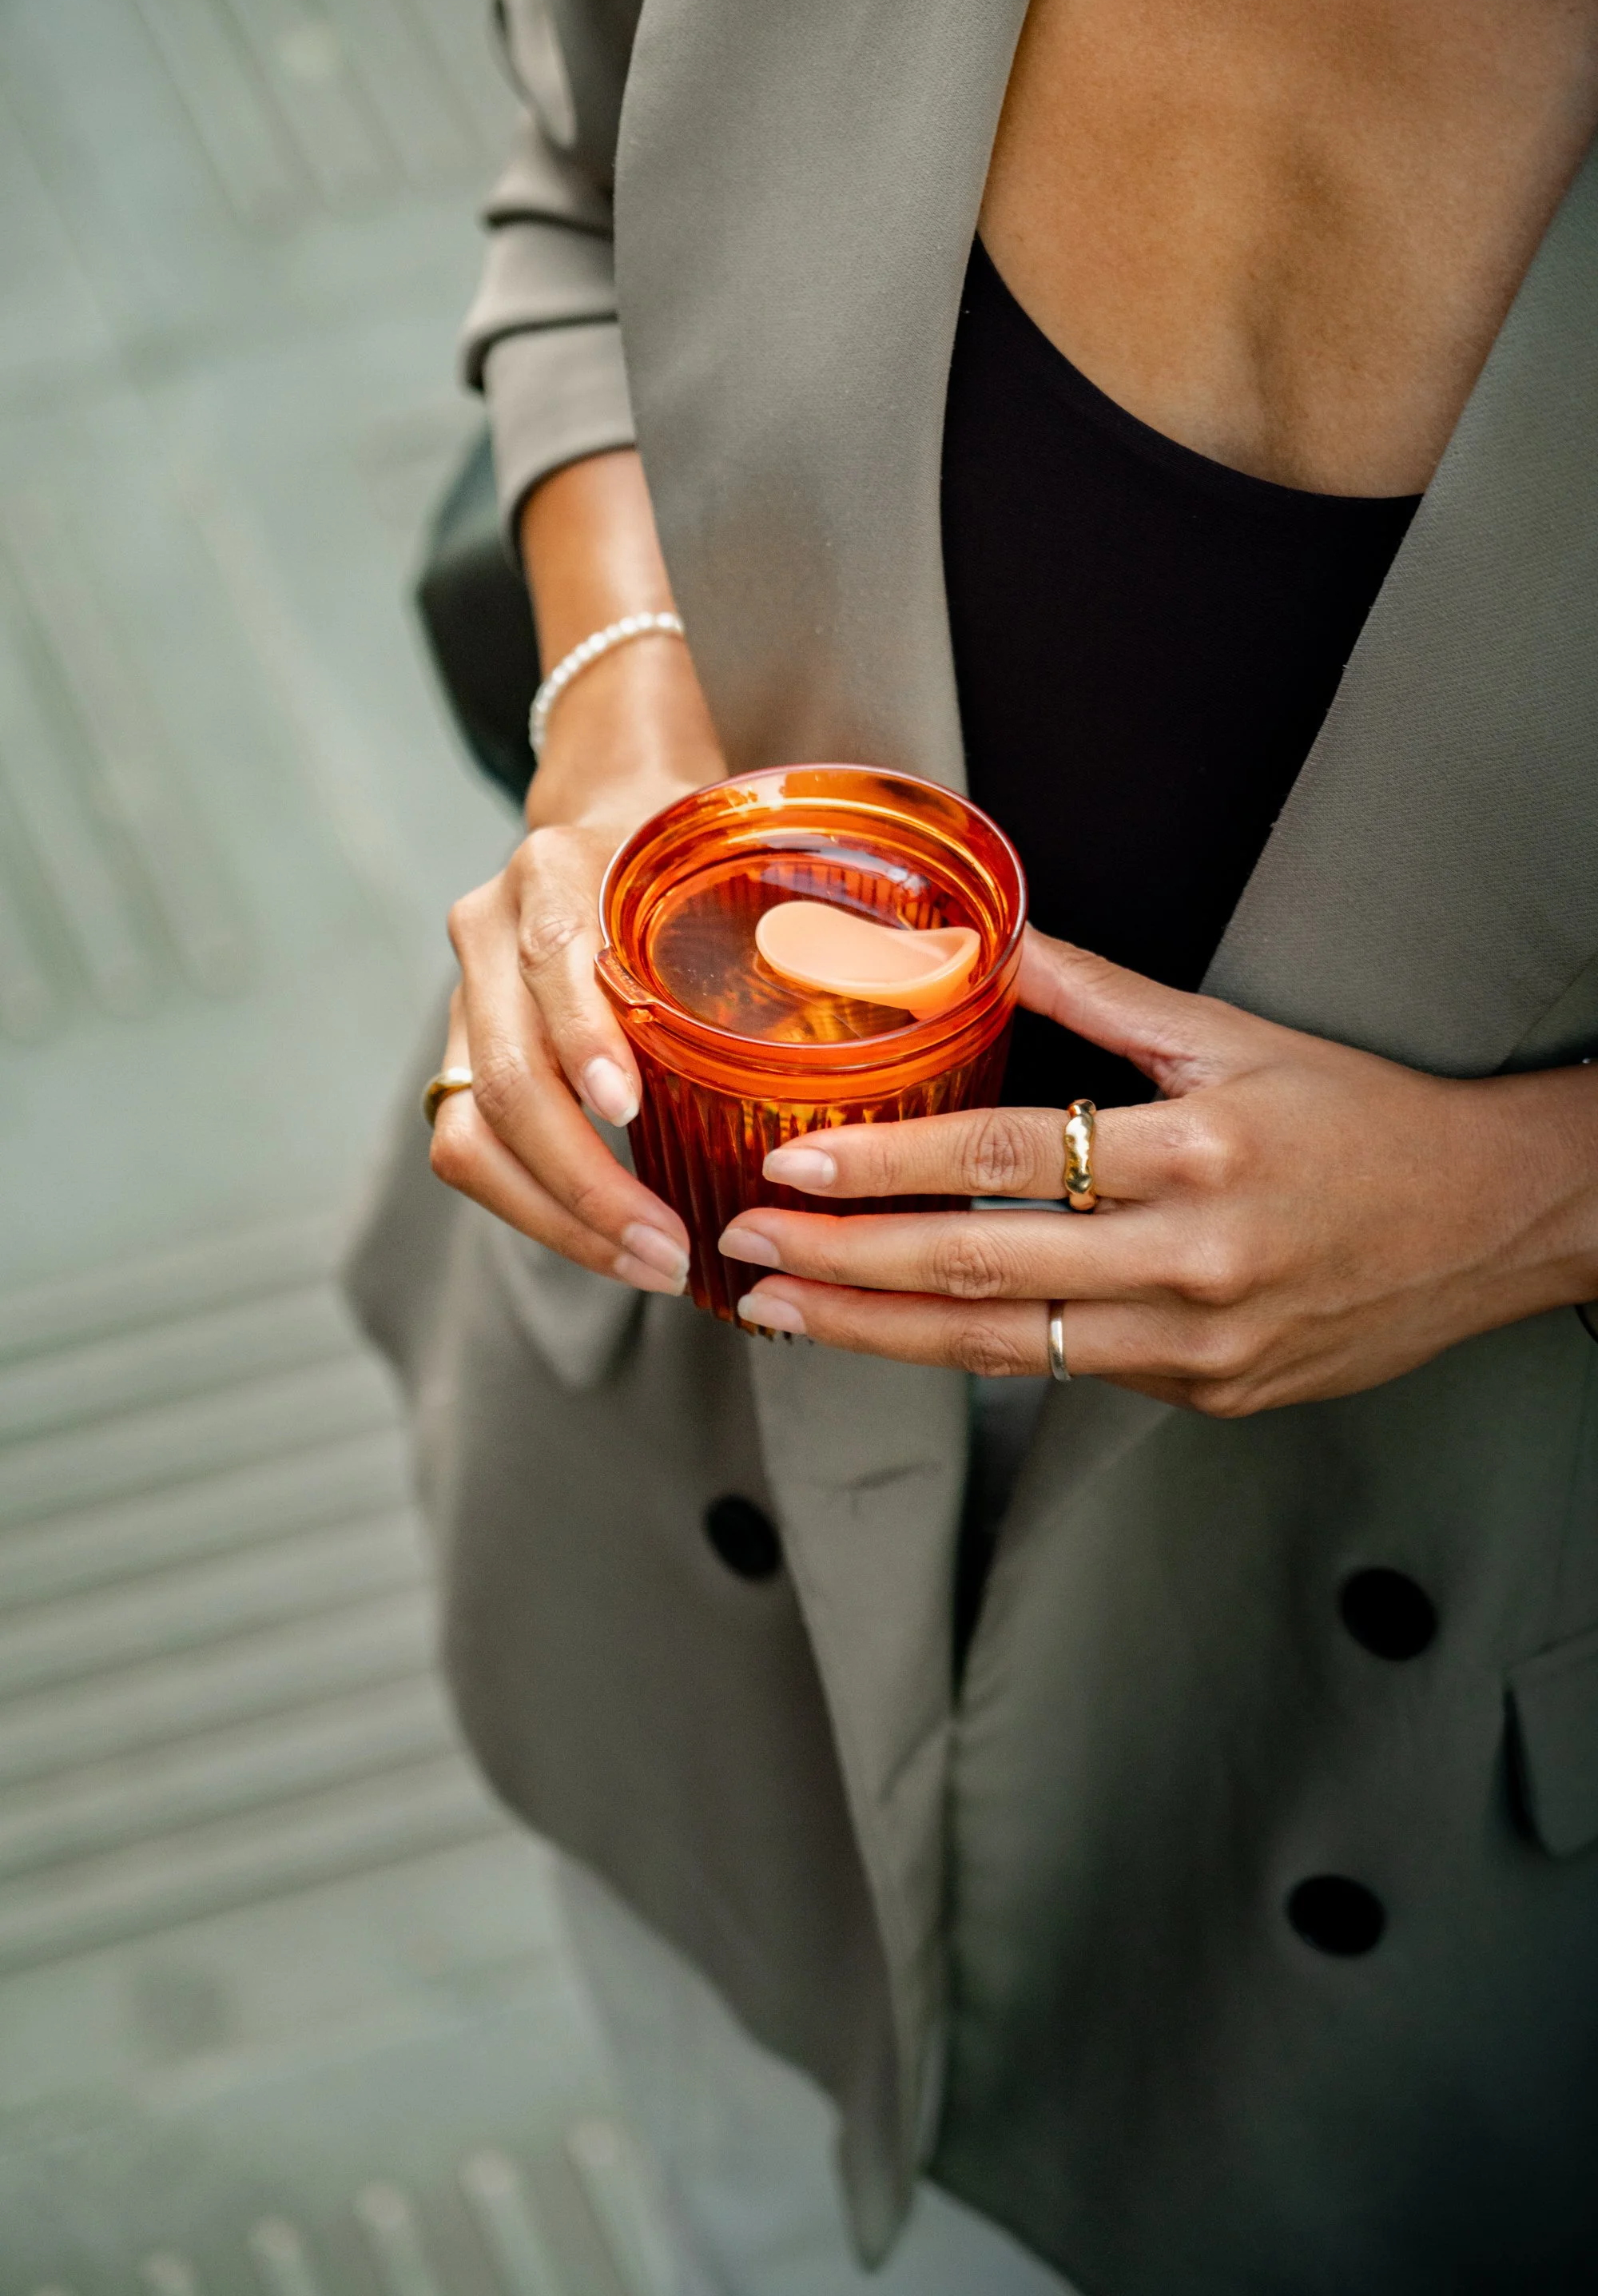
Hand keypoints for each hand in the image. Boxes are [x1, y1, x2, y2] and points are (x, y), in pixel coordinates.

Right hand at [428, 451, 725, 1295]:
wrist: (609, 799)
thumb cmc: (693, 841)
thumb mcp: (744, 848)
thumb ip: (809, 906)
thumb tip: (954, 971)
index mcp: (559, 871)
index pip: (550, 961)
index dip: (583, 1039)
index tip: (634, 1106)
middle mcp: (491, 930)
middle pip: (504, 1078)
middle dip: (582, 1181)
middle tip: (668, 1246)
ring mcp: (467, 997)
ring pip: (471, 1132)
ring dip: (557, 1214)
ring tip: (647, 1262)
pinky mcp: (463, 1052)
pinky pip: (473, 1147)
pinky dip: (541, 1208)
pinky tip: (614, 1242)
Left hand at [719, 930, 1597, 1414]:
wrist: (1491, 1224)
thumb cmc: (1364, 1118)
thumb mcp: (1235, 1035)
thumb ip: (1098, 994)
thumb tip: (987, 940)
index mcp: (1196, 1152)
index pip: (1000, 1157)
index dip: (882, 1166)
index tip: (787, 1170)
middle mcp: (1191, 1262)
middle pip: (978, 1272)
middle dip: (840, 1270)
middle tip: (743, 1257)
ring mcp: (1199, 1347)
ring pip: (1006, 1347)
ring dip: (878, 1335)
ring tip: (783, 1316)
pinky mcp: (1208, 1395)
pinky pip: (1069, 1371)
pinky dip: (978, 1349)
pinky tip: (901, 1333)